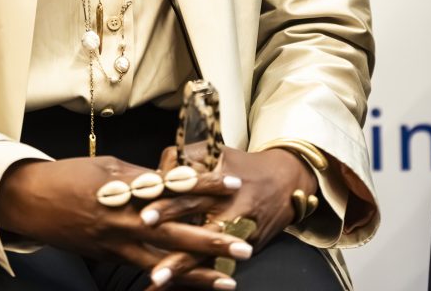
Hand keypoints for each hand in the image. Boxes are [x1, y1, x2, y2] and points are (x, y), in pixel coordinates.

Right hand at [0, 155, 251, 287]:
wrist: (31, 200)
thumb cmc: (69, 175)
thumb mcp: (107, 167)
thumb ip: (139, 177)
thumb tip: (167, 180)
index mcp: (128, 188)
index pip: (175, 186)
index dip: (205, 186)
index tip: (234, 185)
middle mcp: (126, 219)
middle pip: (177, 231)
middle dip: (212, 240)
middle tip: (245, 245)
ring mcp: (117, 243)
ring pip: (165, 262)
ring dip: (198, 273)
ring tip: (229, 281)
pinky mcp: (109, 258)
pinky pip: (144, 271)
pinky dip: (168, 281)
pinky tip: (187, 288)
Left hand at [133, 144, 317, 287]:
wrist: (286, 183)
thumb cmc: (243, 166)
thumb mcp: (217, 152)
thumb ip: (185, 157)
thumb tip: (154, 172)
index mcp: (221, 182)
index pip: (190, 192)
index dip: (169, 203)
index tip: (144, 215)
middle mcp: (231, 209)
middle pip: (199, 226)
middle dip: (174, 239)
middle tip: (150, 254)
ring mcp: (239, 233)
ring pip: (208, 253)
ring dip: (184, 268)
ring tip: (157, 280)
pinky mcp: (245, 248)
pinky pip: (219, 266)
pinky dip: (199, 280)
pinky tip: (176, 290)